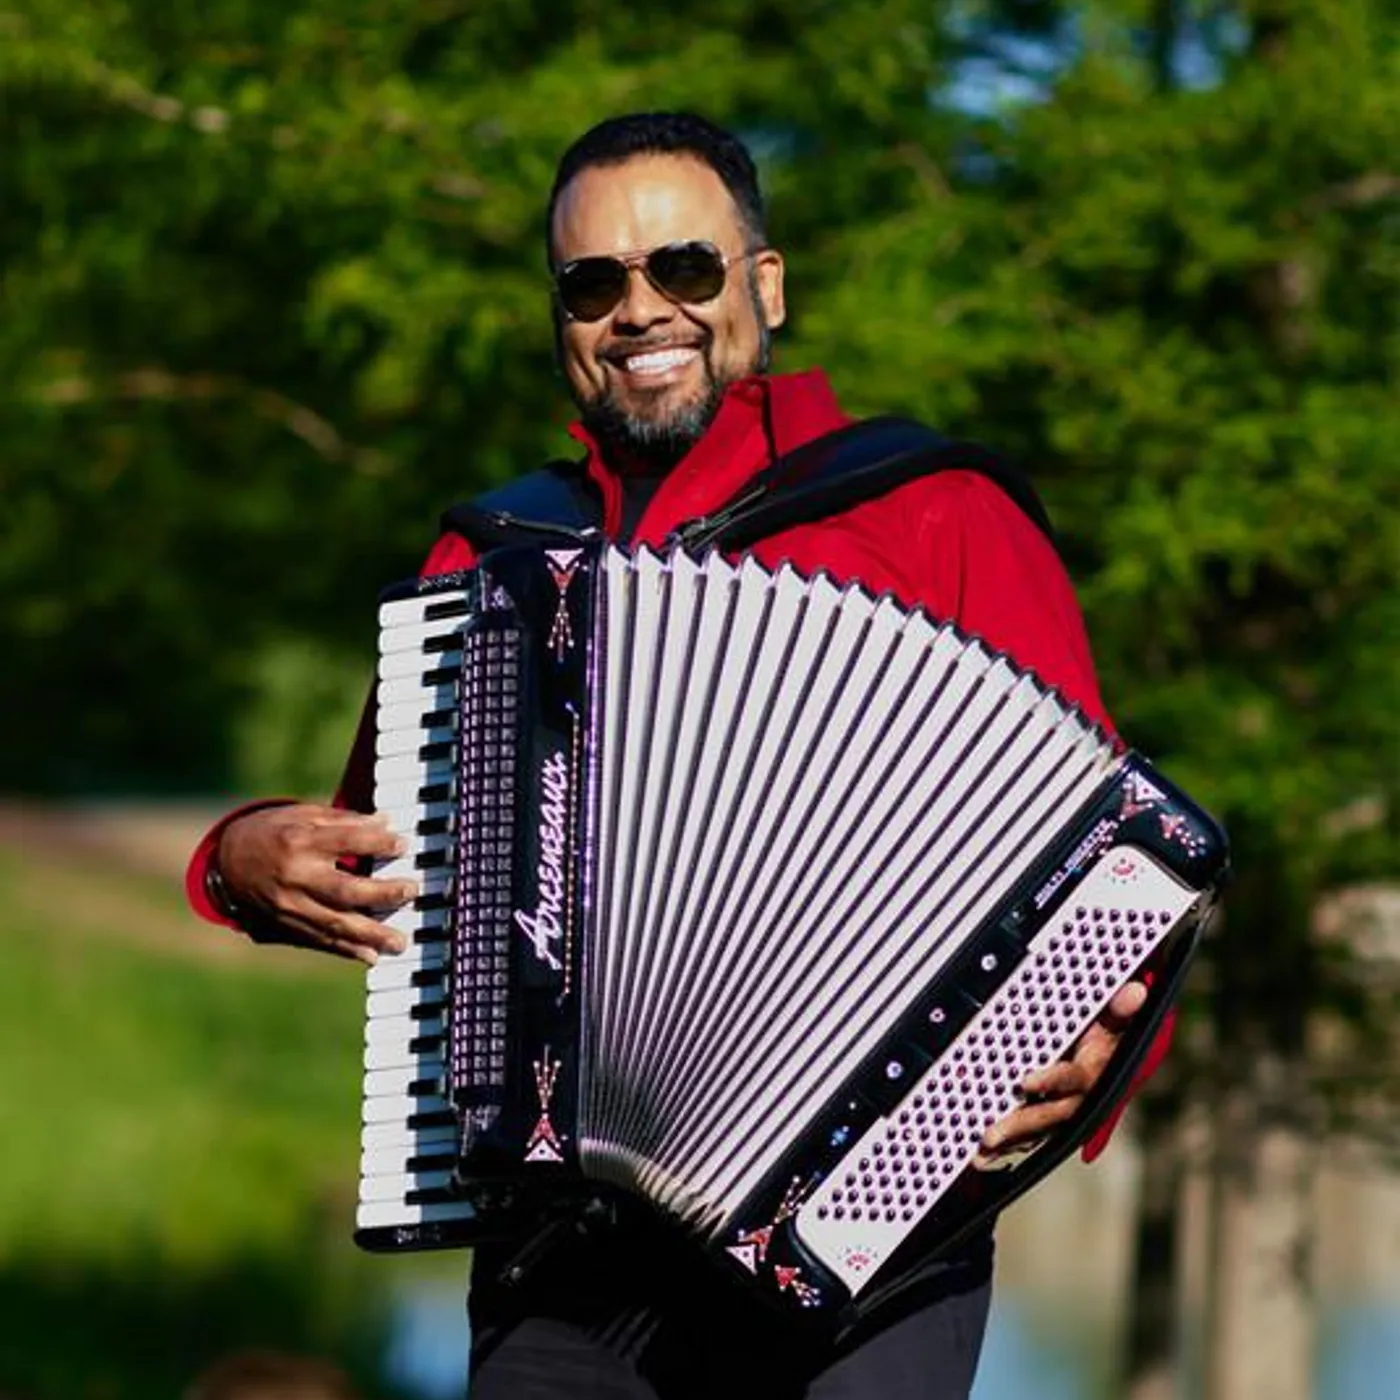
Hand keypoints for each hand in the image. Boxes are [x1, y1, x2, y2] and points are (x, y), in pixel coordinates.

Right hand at [214, 804, 415, 964]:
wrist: (226, 862)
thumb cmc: (272, 831)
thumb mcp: (302, 814)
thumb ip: (343, 820)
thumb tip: (385, 822)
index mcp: (300, 841)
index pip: (347, 842)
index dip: (378, 843)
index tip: (403, 844)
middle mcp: (295, 876)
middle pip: (345, 891)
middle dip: (383, 895)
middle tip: (411, 891)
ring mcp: (289, 906)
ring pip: (335, 924)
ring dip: (371, 935)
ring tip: (400, 942)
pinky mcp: (284, 926)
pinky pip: (319, 941)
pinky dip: (346, 951)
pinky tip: (370, 956)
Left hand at [977, 979, 1148, 1163]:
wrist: (1115, 1062)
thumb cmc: (1108, 1037)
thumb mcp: (1116, 1020)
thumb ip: (1120, 1009)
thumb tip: (1135, 991)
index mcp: (1092, 1075)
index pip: (1071, 1079)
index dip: (1050, 1080)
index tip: (1025, 1081)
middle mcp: (1078, 1101)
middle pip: (1048, 1116)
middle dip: (1019, 1125)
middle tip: (990, 1134)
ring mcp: (1062, 1114)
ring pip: (1034, 1132)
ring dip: (1007, 1144)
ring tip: (977, 1155)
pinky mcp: (1049, 1122)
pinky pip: (1027, 1138)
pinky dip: (1005, 1149)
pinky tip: (979, 1159)